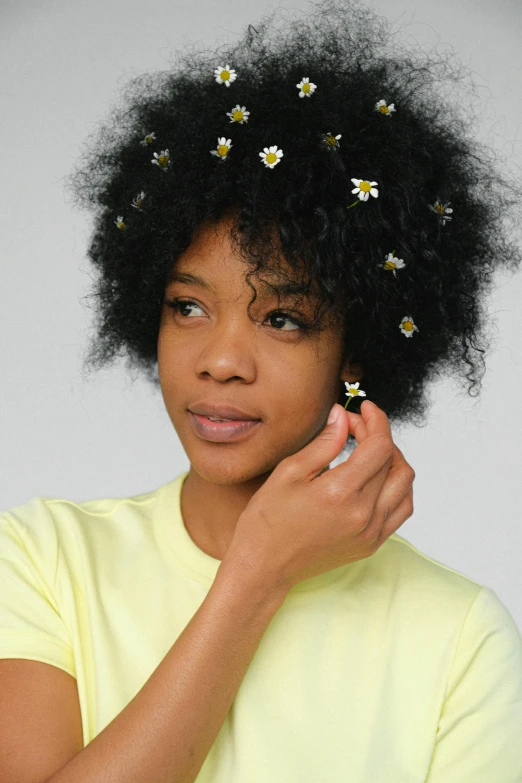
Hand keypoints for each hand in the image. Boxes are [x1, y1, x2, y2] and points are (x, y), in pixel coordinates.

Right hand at [224, 400, 414, 594]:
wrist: (265, 566)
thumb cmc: (268, 520)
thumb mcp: (289, 472)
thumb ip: (323, 442)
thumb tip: (343, 417)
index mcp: (340, 493)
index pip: (380, 446)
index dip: (376, 420)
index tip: (364, 408)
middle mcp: (363, 515)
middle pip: (393, 461)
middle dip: (378, 435)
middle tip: (356, 427)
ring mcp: (371, 532)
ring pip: (405, 485)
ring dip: (393, 460)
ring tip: (369, 450)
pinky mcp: (372, 544)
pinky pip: (401, 509)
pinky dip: (396, 486)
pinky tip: (375, 477)